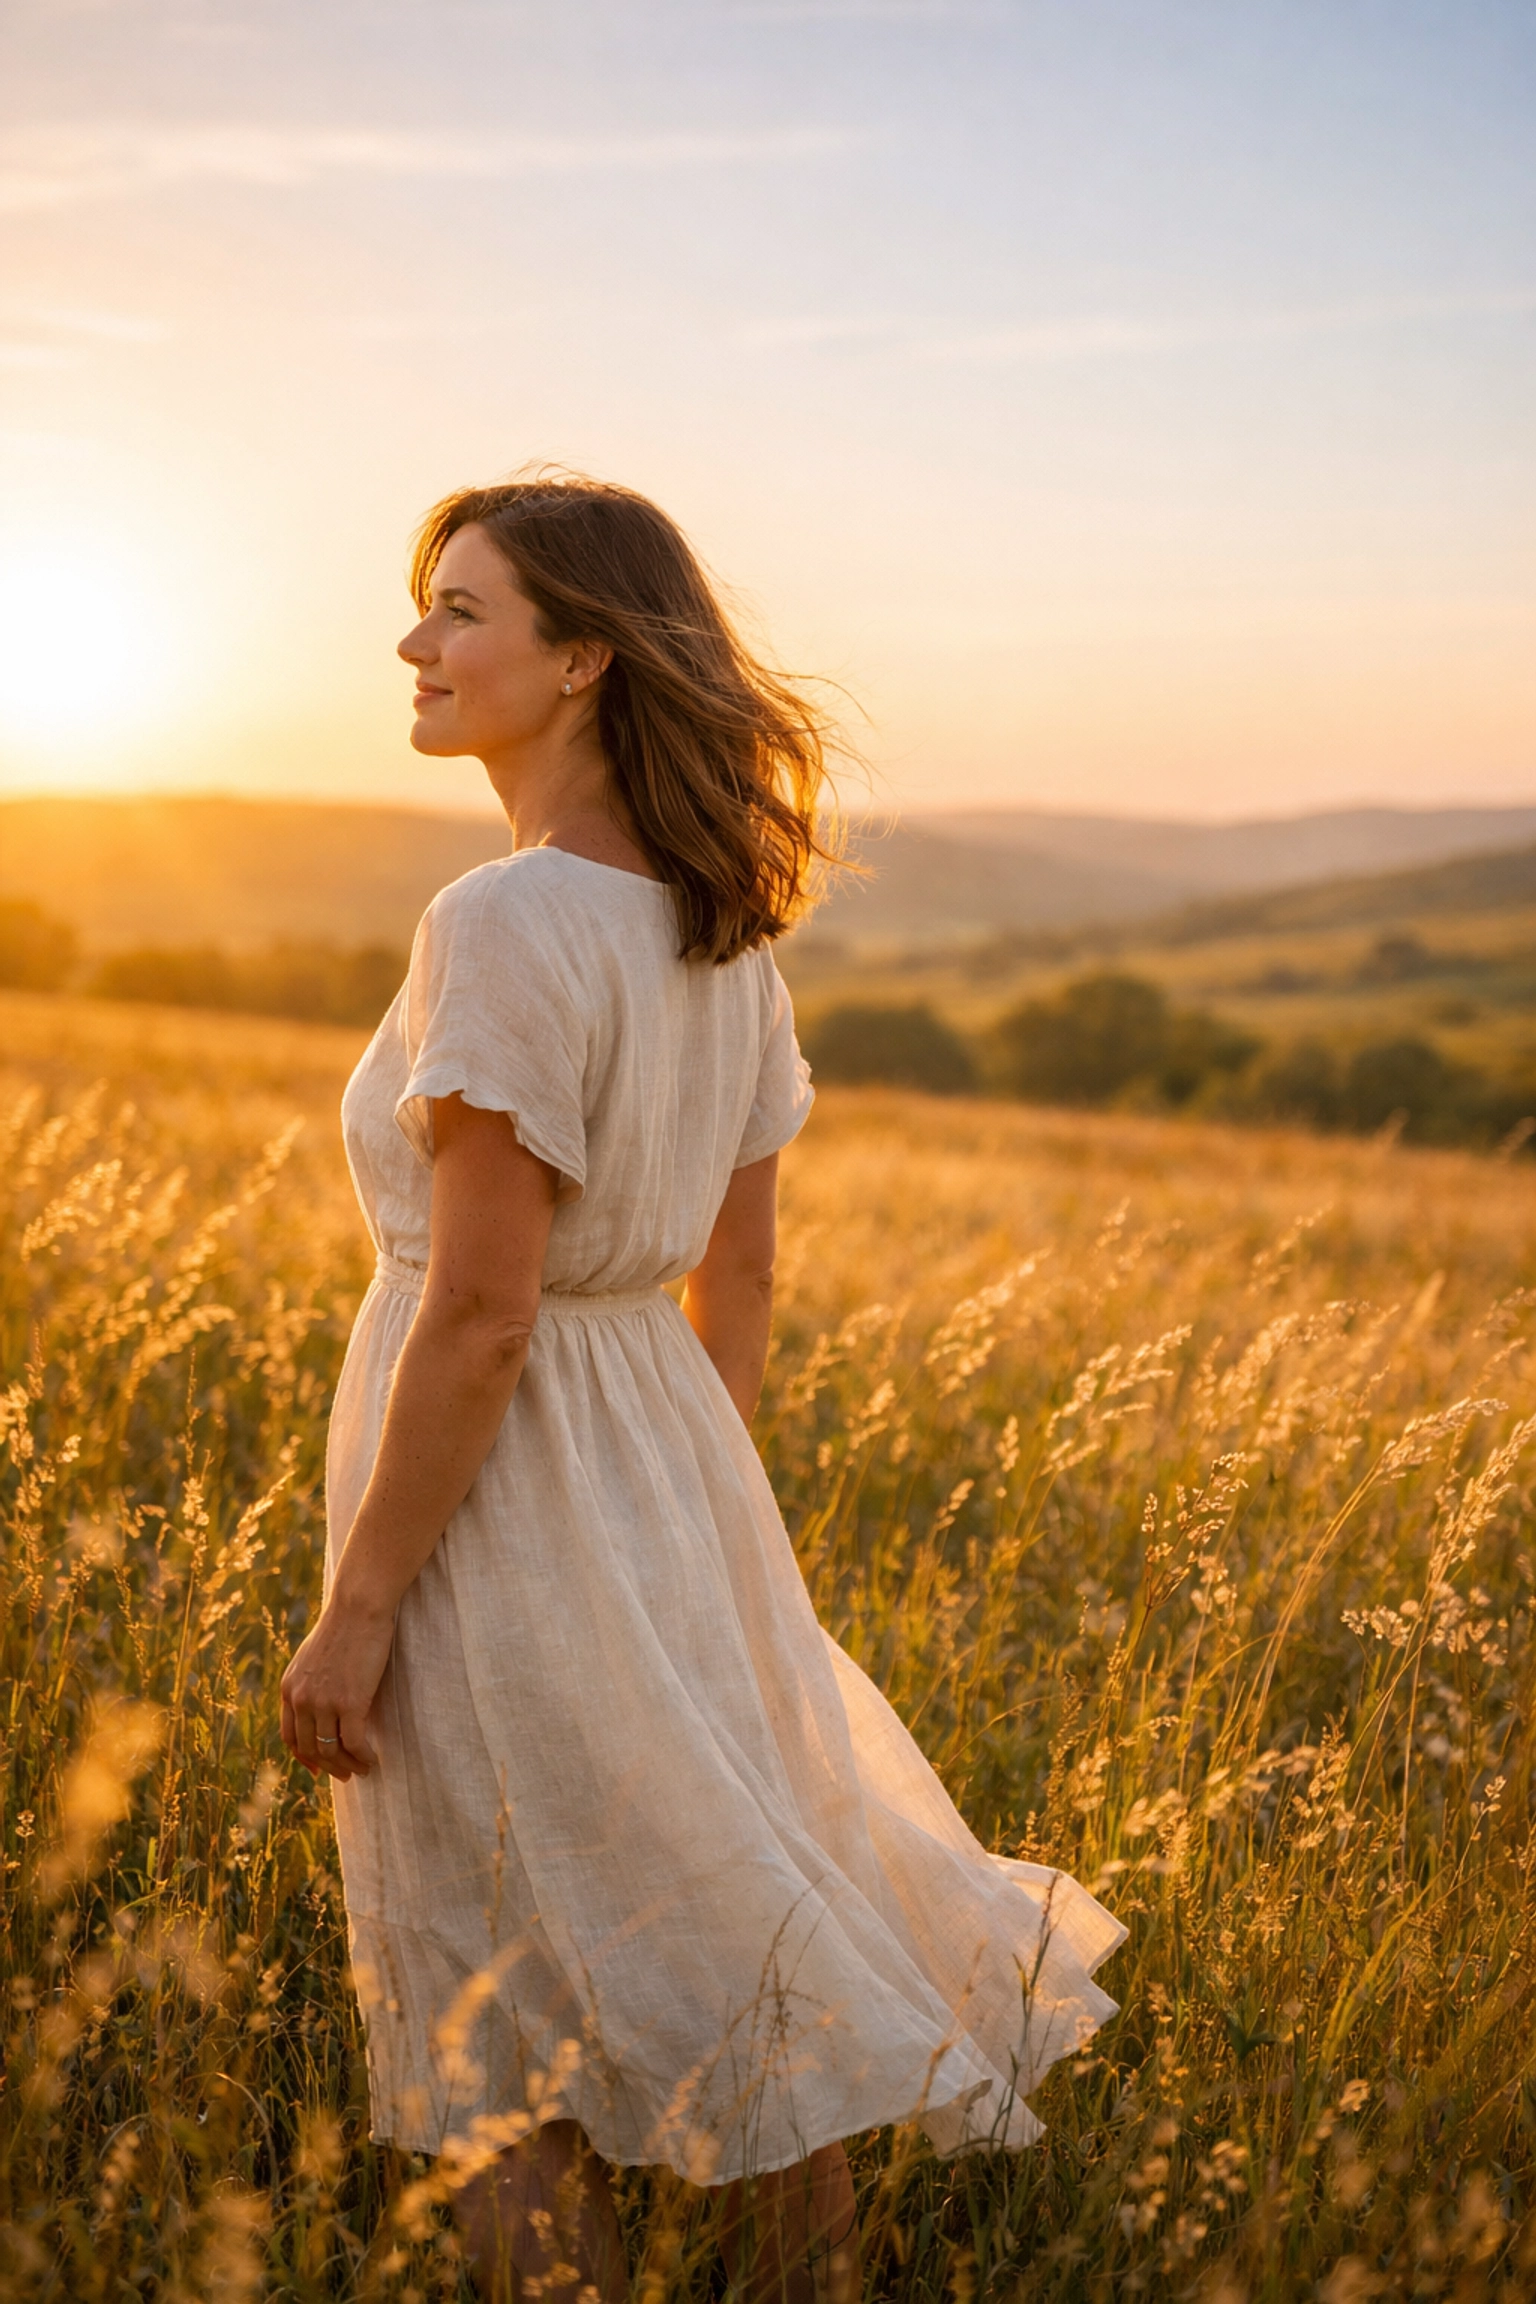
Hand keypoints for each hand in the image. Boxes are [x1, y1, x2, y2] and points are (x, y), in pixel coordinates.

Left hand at [280, 1596, 393, 1781]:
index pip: (290, 1737)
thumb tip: (318, 1708)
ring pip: (333, 1750)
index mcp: (289, 1689)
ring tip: (364, 1769)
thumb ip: (308, 1683)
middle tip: (346, 1775)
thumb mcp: (311, 1658)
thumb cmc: (343, 1628)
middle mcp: (301, 1699)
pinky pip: (355, 1743)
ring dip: (349, 1765)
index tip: (319, 1768)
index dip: (304, 1757)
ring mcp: (324, 1703)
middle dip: (329, 1767)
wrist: (358, 1608)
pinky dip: (363, 1756)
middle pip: (310, 1749)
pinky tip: (373, 1759)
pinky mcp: (350, 1702)